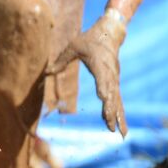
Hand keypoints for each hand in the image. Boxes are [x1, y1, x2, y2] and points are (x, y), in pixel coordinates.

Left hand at [52, 10, 127, 135]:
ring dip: (118, 117)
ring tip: (120, 134)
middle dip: (110, 110)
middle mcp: (110, 74)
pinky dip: (119, 114)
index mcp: (100, 64)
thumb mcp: (74, 46)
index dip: (102, 88)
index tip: (103, 99)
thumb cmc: (90, 39)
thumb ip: (61, 60)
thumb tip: (46, 73)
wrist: (111, 34)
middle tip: (109, 125)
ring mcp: (114, 79)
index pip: (102, 78)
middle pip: (111, 95)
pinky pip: (118, 100)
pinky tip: (120, 128)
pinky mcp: (115, 83)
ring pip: (117, 101)